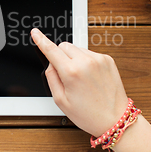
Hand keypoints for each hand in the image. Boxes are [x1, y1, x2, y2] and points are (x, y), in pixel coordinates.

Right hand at [31, 28, 150, 151]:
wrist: (115, 119)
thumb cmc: (89, 114)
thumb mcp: (61, 101)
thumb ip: (51, 78)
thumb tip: (50, 63)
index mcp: (72, 72)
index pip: (51, 50)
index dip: (41, 40)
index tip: (35, 32)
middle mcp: (86, 62)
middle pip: (63, 46)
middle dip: (60, 56)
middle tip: (65, 74)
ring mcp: (98, 59)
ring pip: (76, 48)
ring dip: (73, 58)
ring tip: (80, 78)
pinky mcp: (107, 59)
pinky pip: (89, 53)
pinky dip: (85, 61)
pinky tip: (90, 77)